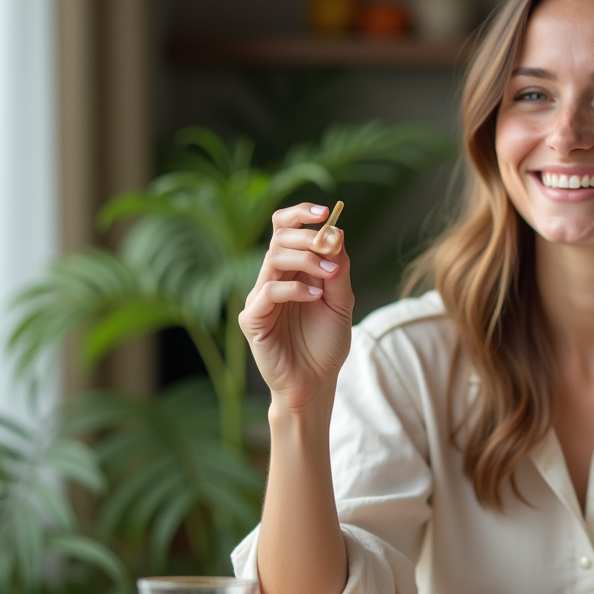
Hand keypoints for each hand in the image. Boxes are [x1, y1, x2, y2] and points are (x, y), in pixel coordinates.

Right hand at [239, 203, 353, 411]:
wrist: (315, 383)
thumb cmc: (325, 344)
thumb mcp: (341, 302)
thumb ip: (339, 270)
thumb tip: (337, 232)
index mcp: (291, 270)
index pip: (285, 230)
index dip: (300, 215)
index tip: (325, 210)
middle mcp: (272, 279)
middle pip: (278, 239)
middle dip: (306, 236)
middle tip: (329, 245)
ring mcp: (260, 298)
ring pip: (273, 260)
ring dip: (305, 260)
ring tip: (329, 275)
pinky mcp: (252, 319)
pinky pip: (268, 292)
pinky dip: (293, 288)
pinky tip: (315, 297)